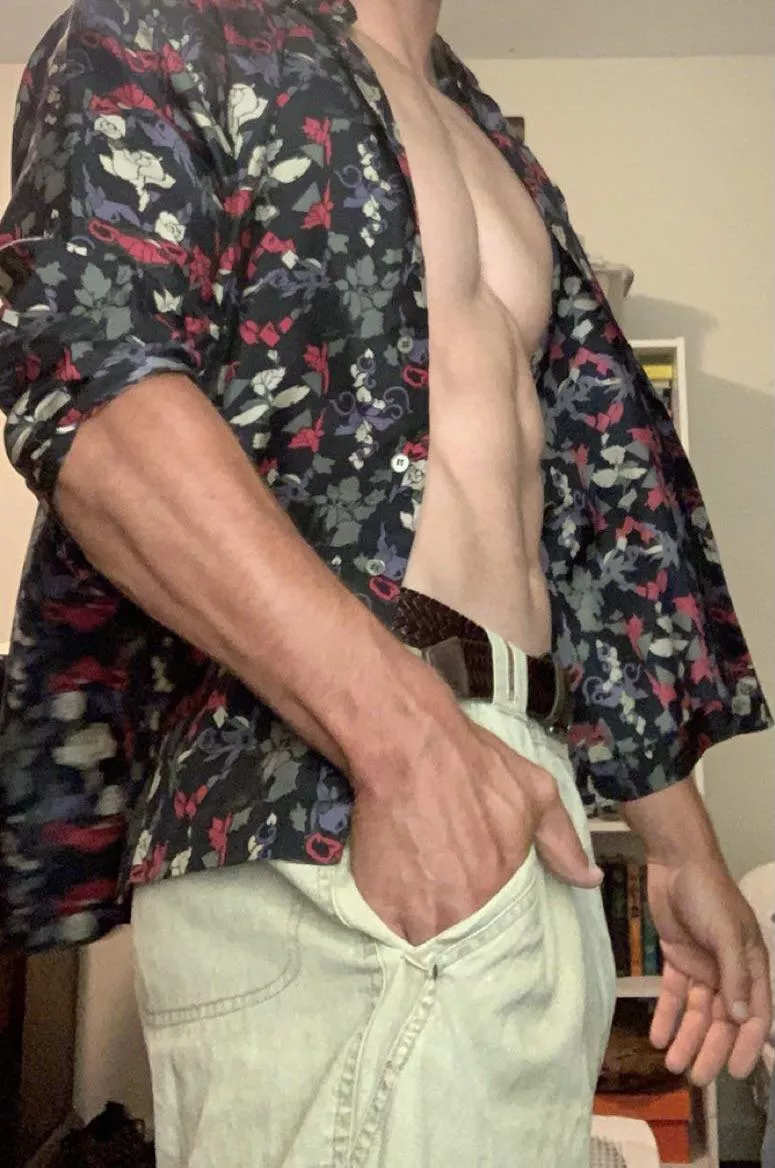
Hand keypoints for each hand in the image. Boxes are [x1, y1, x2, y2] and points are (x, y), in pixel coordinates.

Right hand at [349, 709, 601, 945]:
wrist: (406, 745)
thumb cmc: (472, 764)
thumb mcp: (534, 793)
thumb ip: (563, 842)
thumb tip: (590, 879)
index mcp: (500, 892)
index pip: (503, 938)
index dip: (494, 936)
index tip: (487, 930)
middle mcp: (460, 913)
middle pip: (460, 948)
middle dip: (458, 941)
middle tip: (453, 925)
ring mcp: (415, 914)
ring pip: (423, 948)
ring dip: (423, 939)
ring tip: (422, 924)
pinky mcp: (376, 905)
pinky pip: (386, 935)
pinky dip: (390, 929)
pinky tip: (394, 914)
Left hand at [647, 857, 771, 1085]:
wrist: (675, 861)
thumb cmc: (709, 893)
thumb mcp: (726, 932)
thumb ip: (735, 974)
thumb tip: (742, 1018)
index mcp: (752, 965)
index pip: (754, 1014)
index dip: (747, 1044)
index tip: (737, 1072)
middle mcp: (730, 971)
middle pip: (723, 1019)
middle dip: (711, 1048)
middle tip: (695, 1078)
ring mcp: (704, 965)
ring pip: (697, 1012)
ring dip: (686, 1038)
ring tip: (670, 1063)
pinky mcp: (678, 957)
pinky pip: (674, 993)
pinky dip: (666, 1015)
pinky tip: (656, 1036)